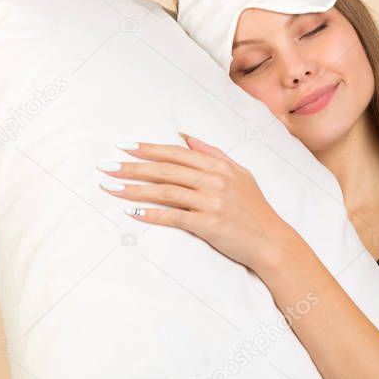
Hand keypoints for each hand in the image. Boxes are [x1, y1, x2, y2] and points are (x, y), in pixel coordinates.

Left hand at [97, 135, 290, 273]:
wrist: (271, 241)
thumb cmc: (255, 210)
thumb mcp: (240, 174)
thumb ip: (213, 153)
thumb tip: (186, 137)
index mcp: (221, 166)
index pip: (177, 153)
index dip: (149, 149)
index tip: (125, 146)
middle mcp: (216, 181)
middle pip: (166, 170)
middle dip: (133, 167)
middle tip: (107, 166)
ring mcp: (212, 202)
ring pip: (165, 191)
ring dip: (134, 190)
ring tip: (110, 187)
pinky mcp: (208, 224)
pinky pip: (173, 217)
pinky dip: (150, 214)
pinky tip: (131, 212)